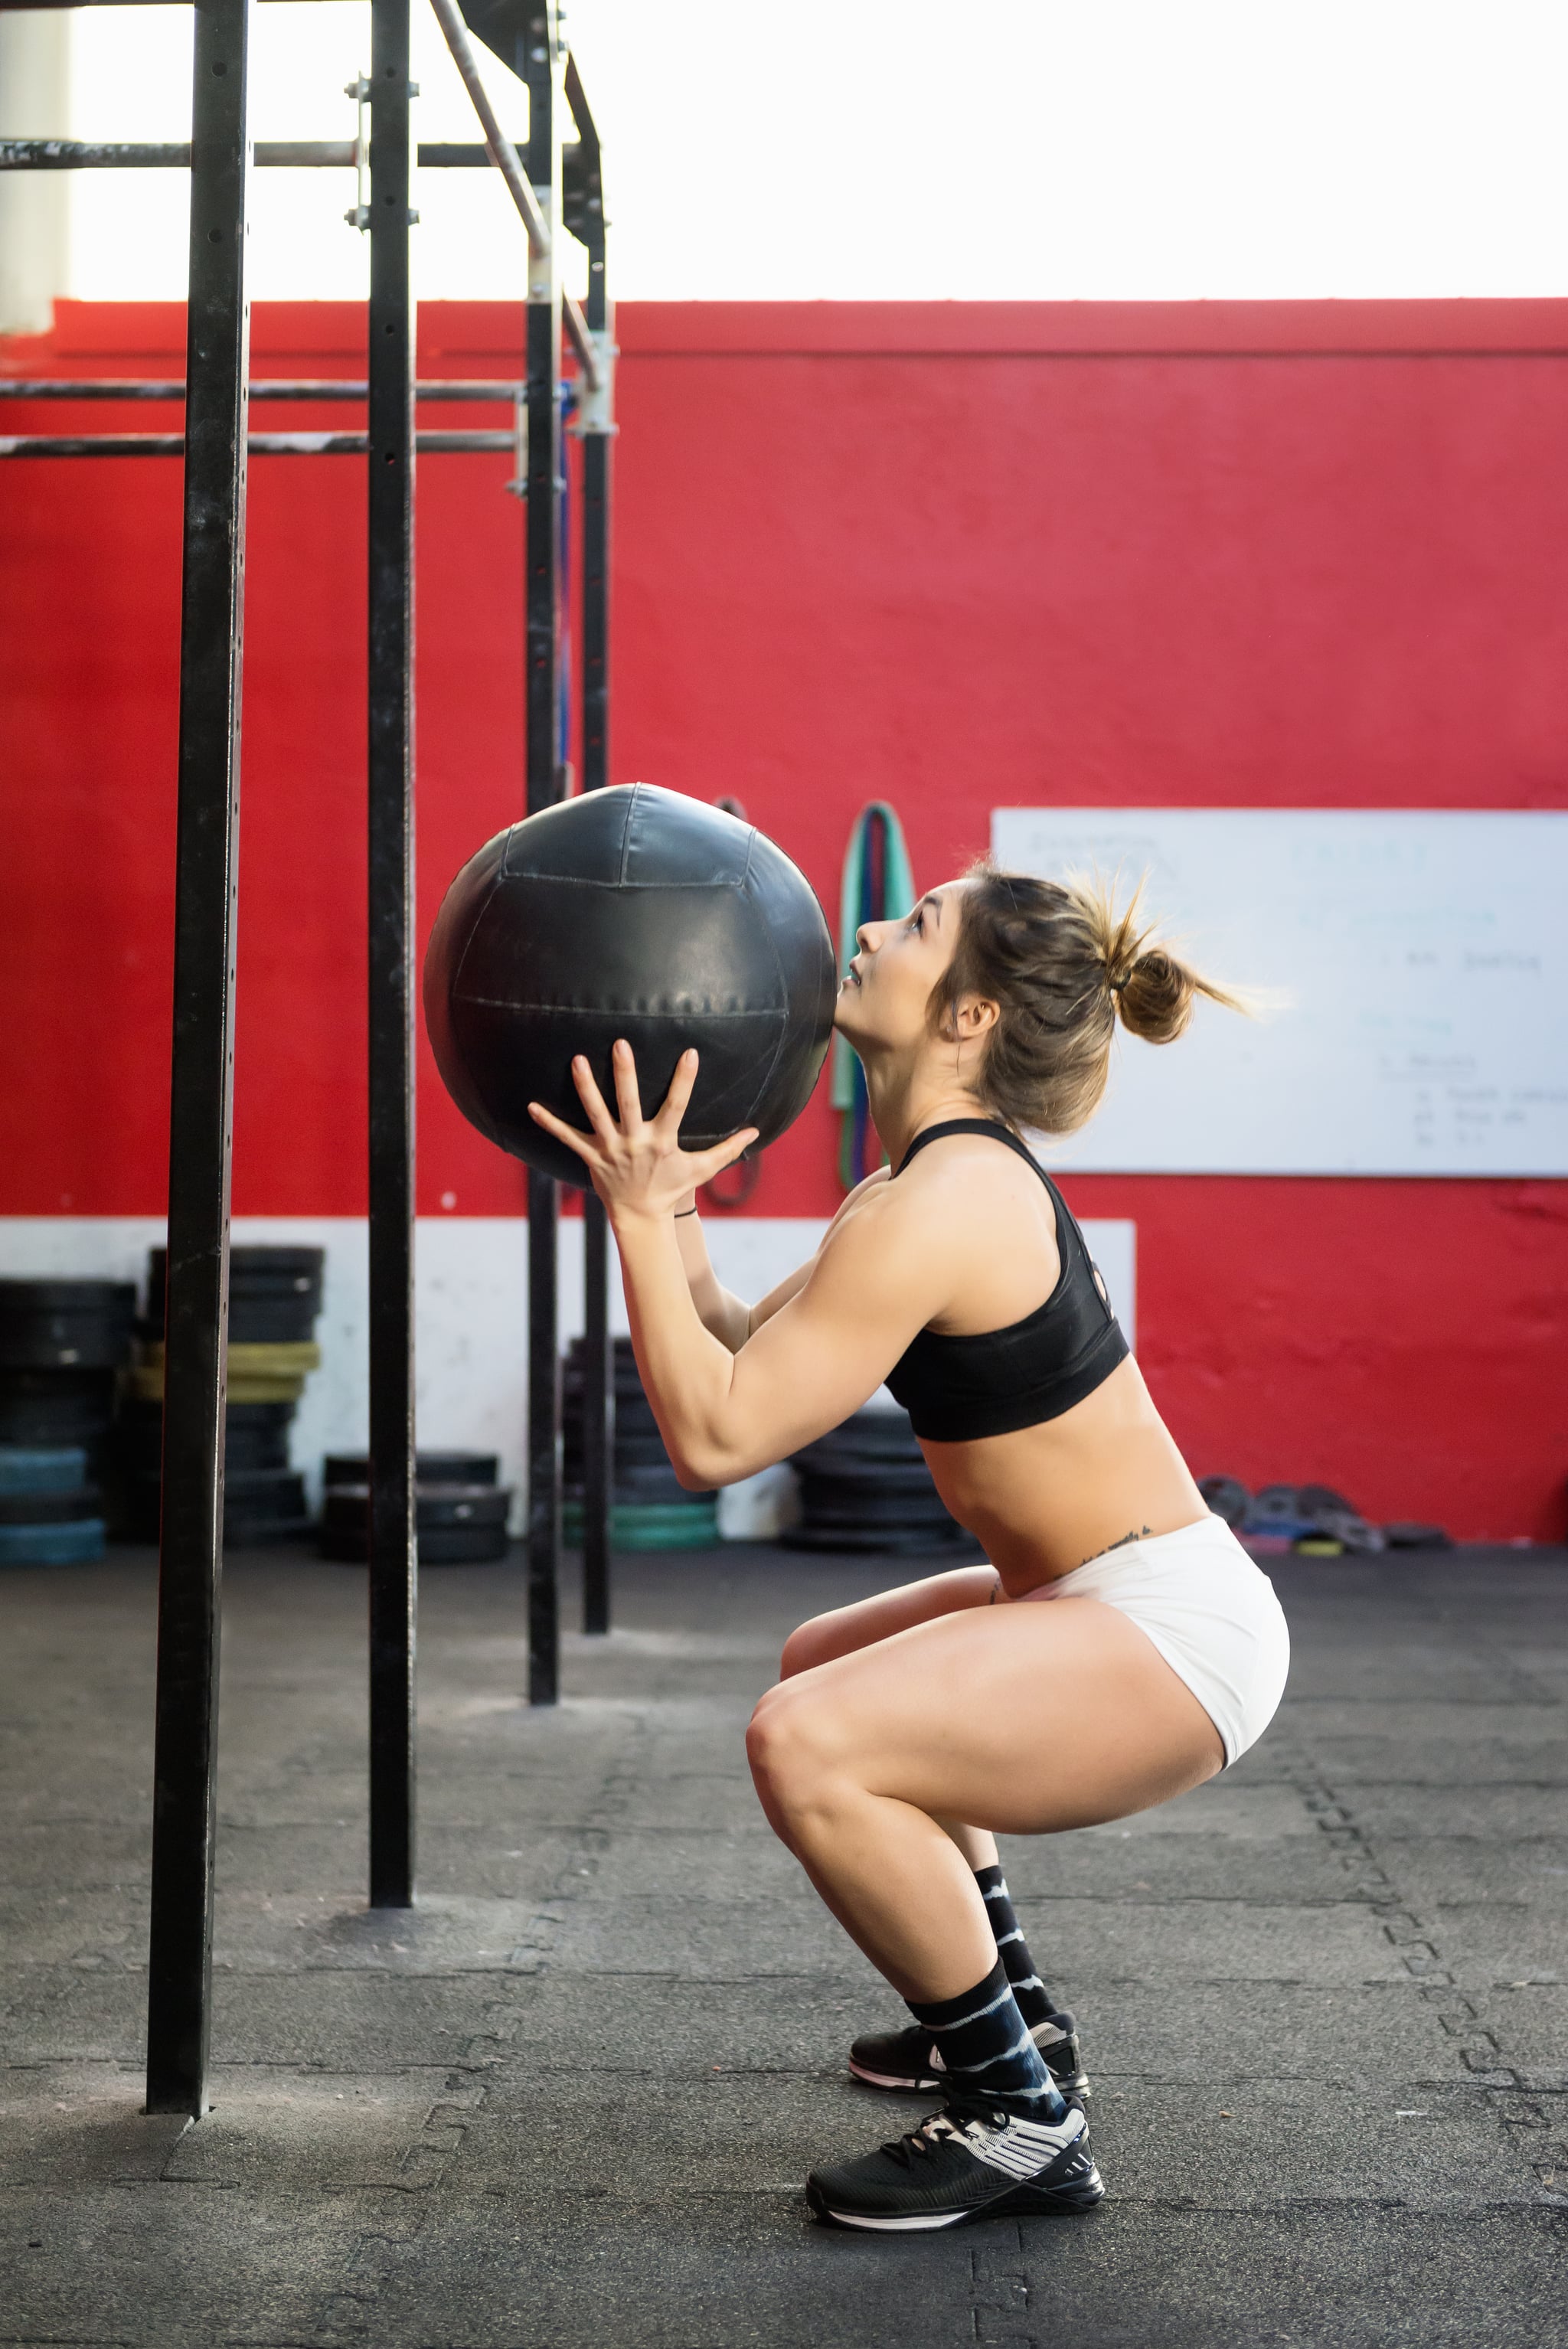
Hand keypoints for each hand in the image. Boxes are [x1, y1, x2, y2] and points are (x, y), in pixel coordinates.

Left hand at [527, 1041, 757, 1223]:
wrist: (641, 1218)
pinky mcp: (591, 1157)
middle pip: (628, 1103)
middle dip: (624, 1074)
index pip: (676, 1105)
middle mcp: (634, 1143)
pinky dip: (549, 1123)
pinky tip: (531, 1106)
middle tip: (620, 1044)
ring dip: (585, 1088)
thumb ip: (728, 1149)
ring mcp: (610, 1150)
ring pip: (595, 1114)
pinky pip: (567, 1138)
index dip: (684, 1080)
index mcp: (662, 1142)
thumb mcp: (702, 1169)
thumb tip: (756, 1132)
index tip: (690, 1052)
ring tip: (576, 1061)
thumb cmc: (672, 1188)